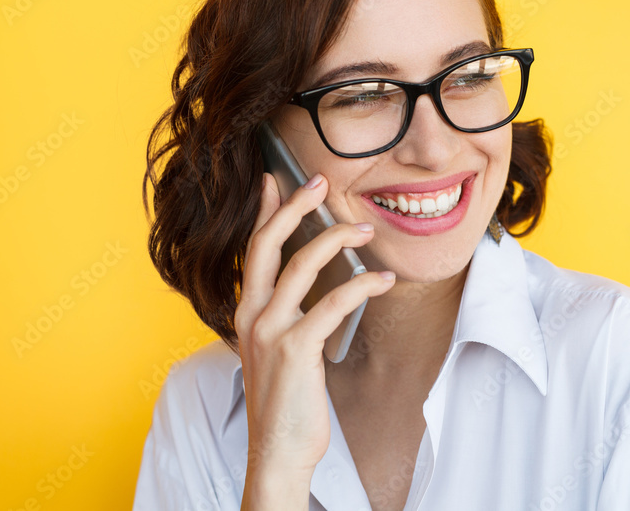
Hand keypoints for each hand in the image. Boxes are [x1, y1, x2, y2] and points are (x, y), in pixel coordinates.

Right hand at [234, 172, 394, 506]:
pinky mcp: (295, 348)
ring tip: (365, 230)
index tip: (275, 180)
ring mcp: (270, 330)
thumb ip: (286, 314)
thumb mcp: (276, 348)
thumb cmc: (286, 399)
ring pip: (302, 265)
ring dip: (337, 239)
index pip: (252, 249)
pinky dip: (361, 286)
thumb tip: (311, 282)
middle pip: (268, 244)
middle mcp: (252, 314)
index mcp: (247, 311)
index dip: (264, 212)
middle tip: (322, 182)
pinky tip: (382, 280)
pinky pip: (332, 303)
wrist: (278, 449)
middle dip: (295, 206)